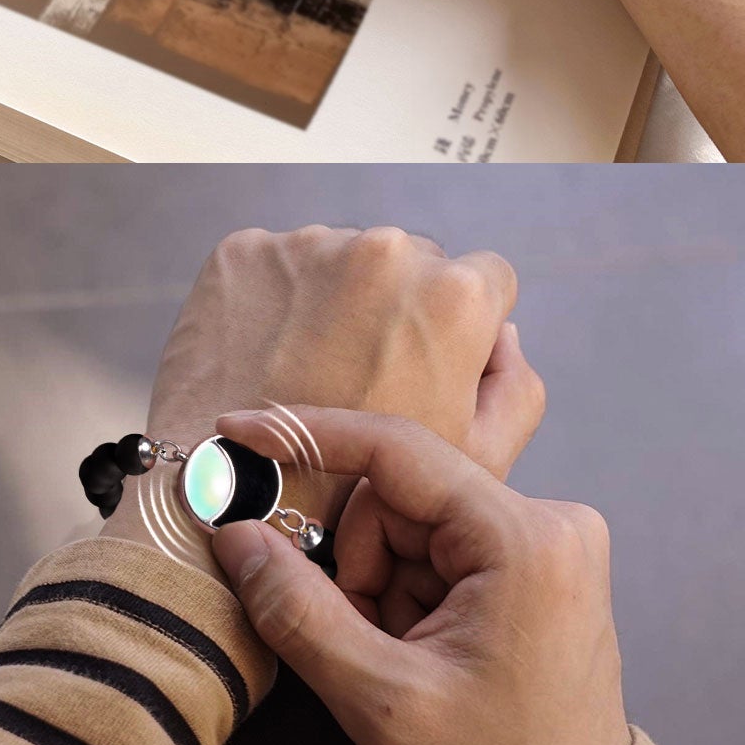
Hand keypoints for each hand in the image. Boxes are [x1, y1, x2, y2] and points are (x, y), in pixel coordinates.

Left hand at [107, 227, 536, 544]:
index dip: (463, 329)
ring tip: (305, 373)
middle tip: (361, 377)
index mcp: (454, 294)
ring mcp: (309, 244)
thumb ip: (515, 388)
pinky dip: (274, 302)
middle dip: (396, 309)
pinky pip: (276, 266)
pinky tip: (263, 358)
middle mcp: (387, 250)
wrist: (228, 499)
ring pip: (341, 260)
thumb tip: (503, 331)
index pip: (485, 278)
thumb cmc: (359, 497)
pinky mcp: (243, 251)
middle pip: (412, 263)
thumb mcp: (476, 463)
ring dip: (333, 302)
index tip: (428, 365)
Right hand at [212, 405, 630, 744]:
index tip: (239, 432)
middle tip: (367, 643)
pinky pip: (440, 547)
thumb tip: (235, 534)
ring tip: (406, 660)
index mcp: (523, 538)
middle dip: (360, 567)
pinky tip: (426, 651)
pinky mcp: (538, 560)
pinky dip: (410, 595)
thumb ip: (300, 611)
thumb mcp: (384, 703)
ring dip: (384, 588)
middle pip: (398, 498)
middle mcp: (547, 519)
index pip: (397, 449)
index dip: (308, 435)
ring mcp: (547, 538)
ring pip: (412, 525)